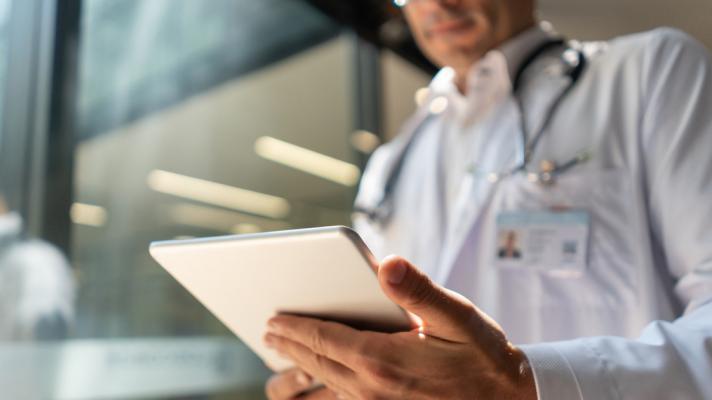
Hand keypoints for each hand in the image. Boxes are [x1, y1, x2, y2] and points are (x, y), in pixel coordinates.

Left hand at [264, 255, 536, 399]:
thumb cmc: (484, 357)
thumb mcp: (458, 318)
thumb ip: (419, 290)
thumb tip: (386, 264)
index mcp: (383, 360)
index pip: (324, 339)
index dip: (295, 328)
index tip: (273, 320)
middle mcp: (373, 389)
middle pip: (317, 365)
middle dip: (289, 348)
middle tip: (269, 335)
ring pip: (324, 392)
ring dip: (298, 376)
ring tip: (281, 367)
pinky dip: (322, 395)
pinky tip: (320, 389)